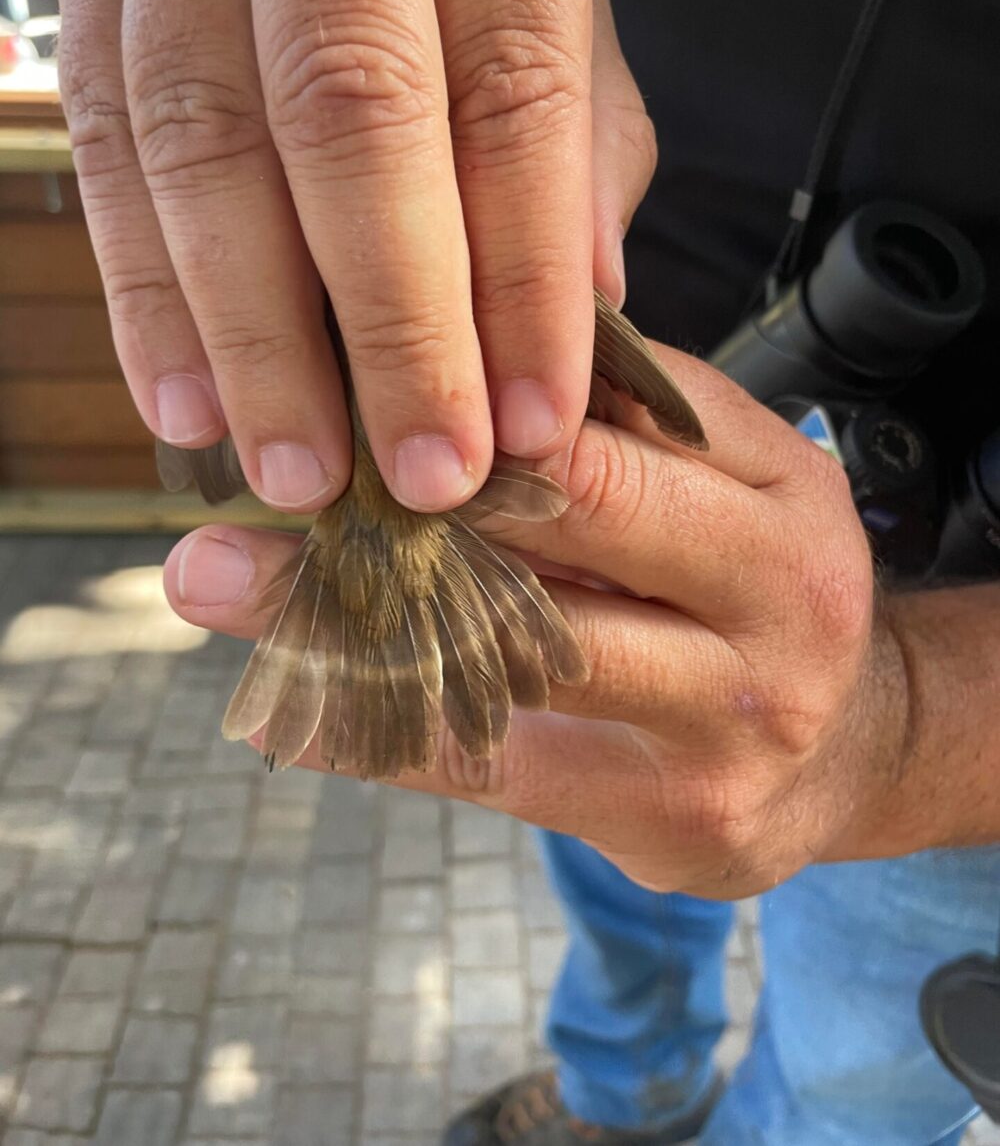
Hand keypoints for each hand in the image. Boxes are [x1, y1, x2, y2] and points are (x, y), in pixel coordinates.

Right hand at [58, 0, 652, 512]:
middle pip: (346, 107)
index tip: (533, 418)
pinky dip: (146, 296)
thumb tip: (578, 323)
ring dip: (253, 338)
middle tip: (420, 473)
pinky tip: (190, 405)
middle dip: (390, 321)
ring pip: (199, 136)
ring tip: (300, 471)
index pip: (511, 80)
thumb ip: (573, 141)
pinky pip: (99, 145)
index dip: (524, 271)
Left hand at [163, 343, 910, 897]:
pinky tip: (285, 711)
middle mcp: (779, 593)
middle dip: (397, 491)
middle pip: (569, 522)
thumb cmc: (756, 582)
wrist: (859, 745)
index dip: (465, 403)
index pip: (608, 424)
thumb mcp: (733, 477)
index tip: (335, 379)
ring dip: (350, 614)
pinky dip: (382, 736)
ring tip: (214, 581)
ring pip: (516, 654)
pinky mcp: (680, 816)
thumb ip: (624, 416)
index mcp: (780, 485)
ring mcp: (735, 717)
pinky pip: (503, 771)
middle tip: (253, 465)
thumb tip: (450, 351)